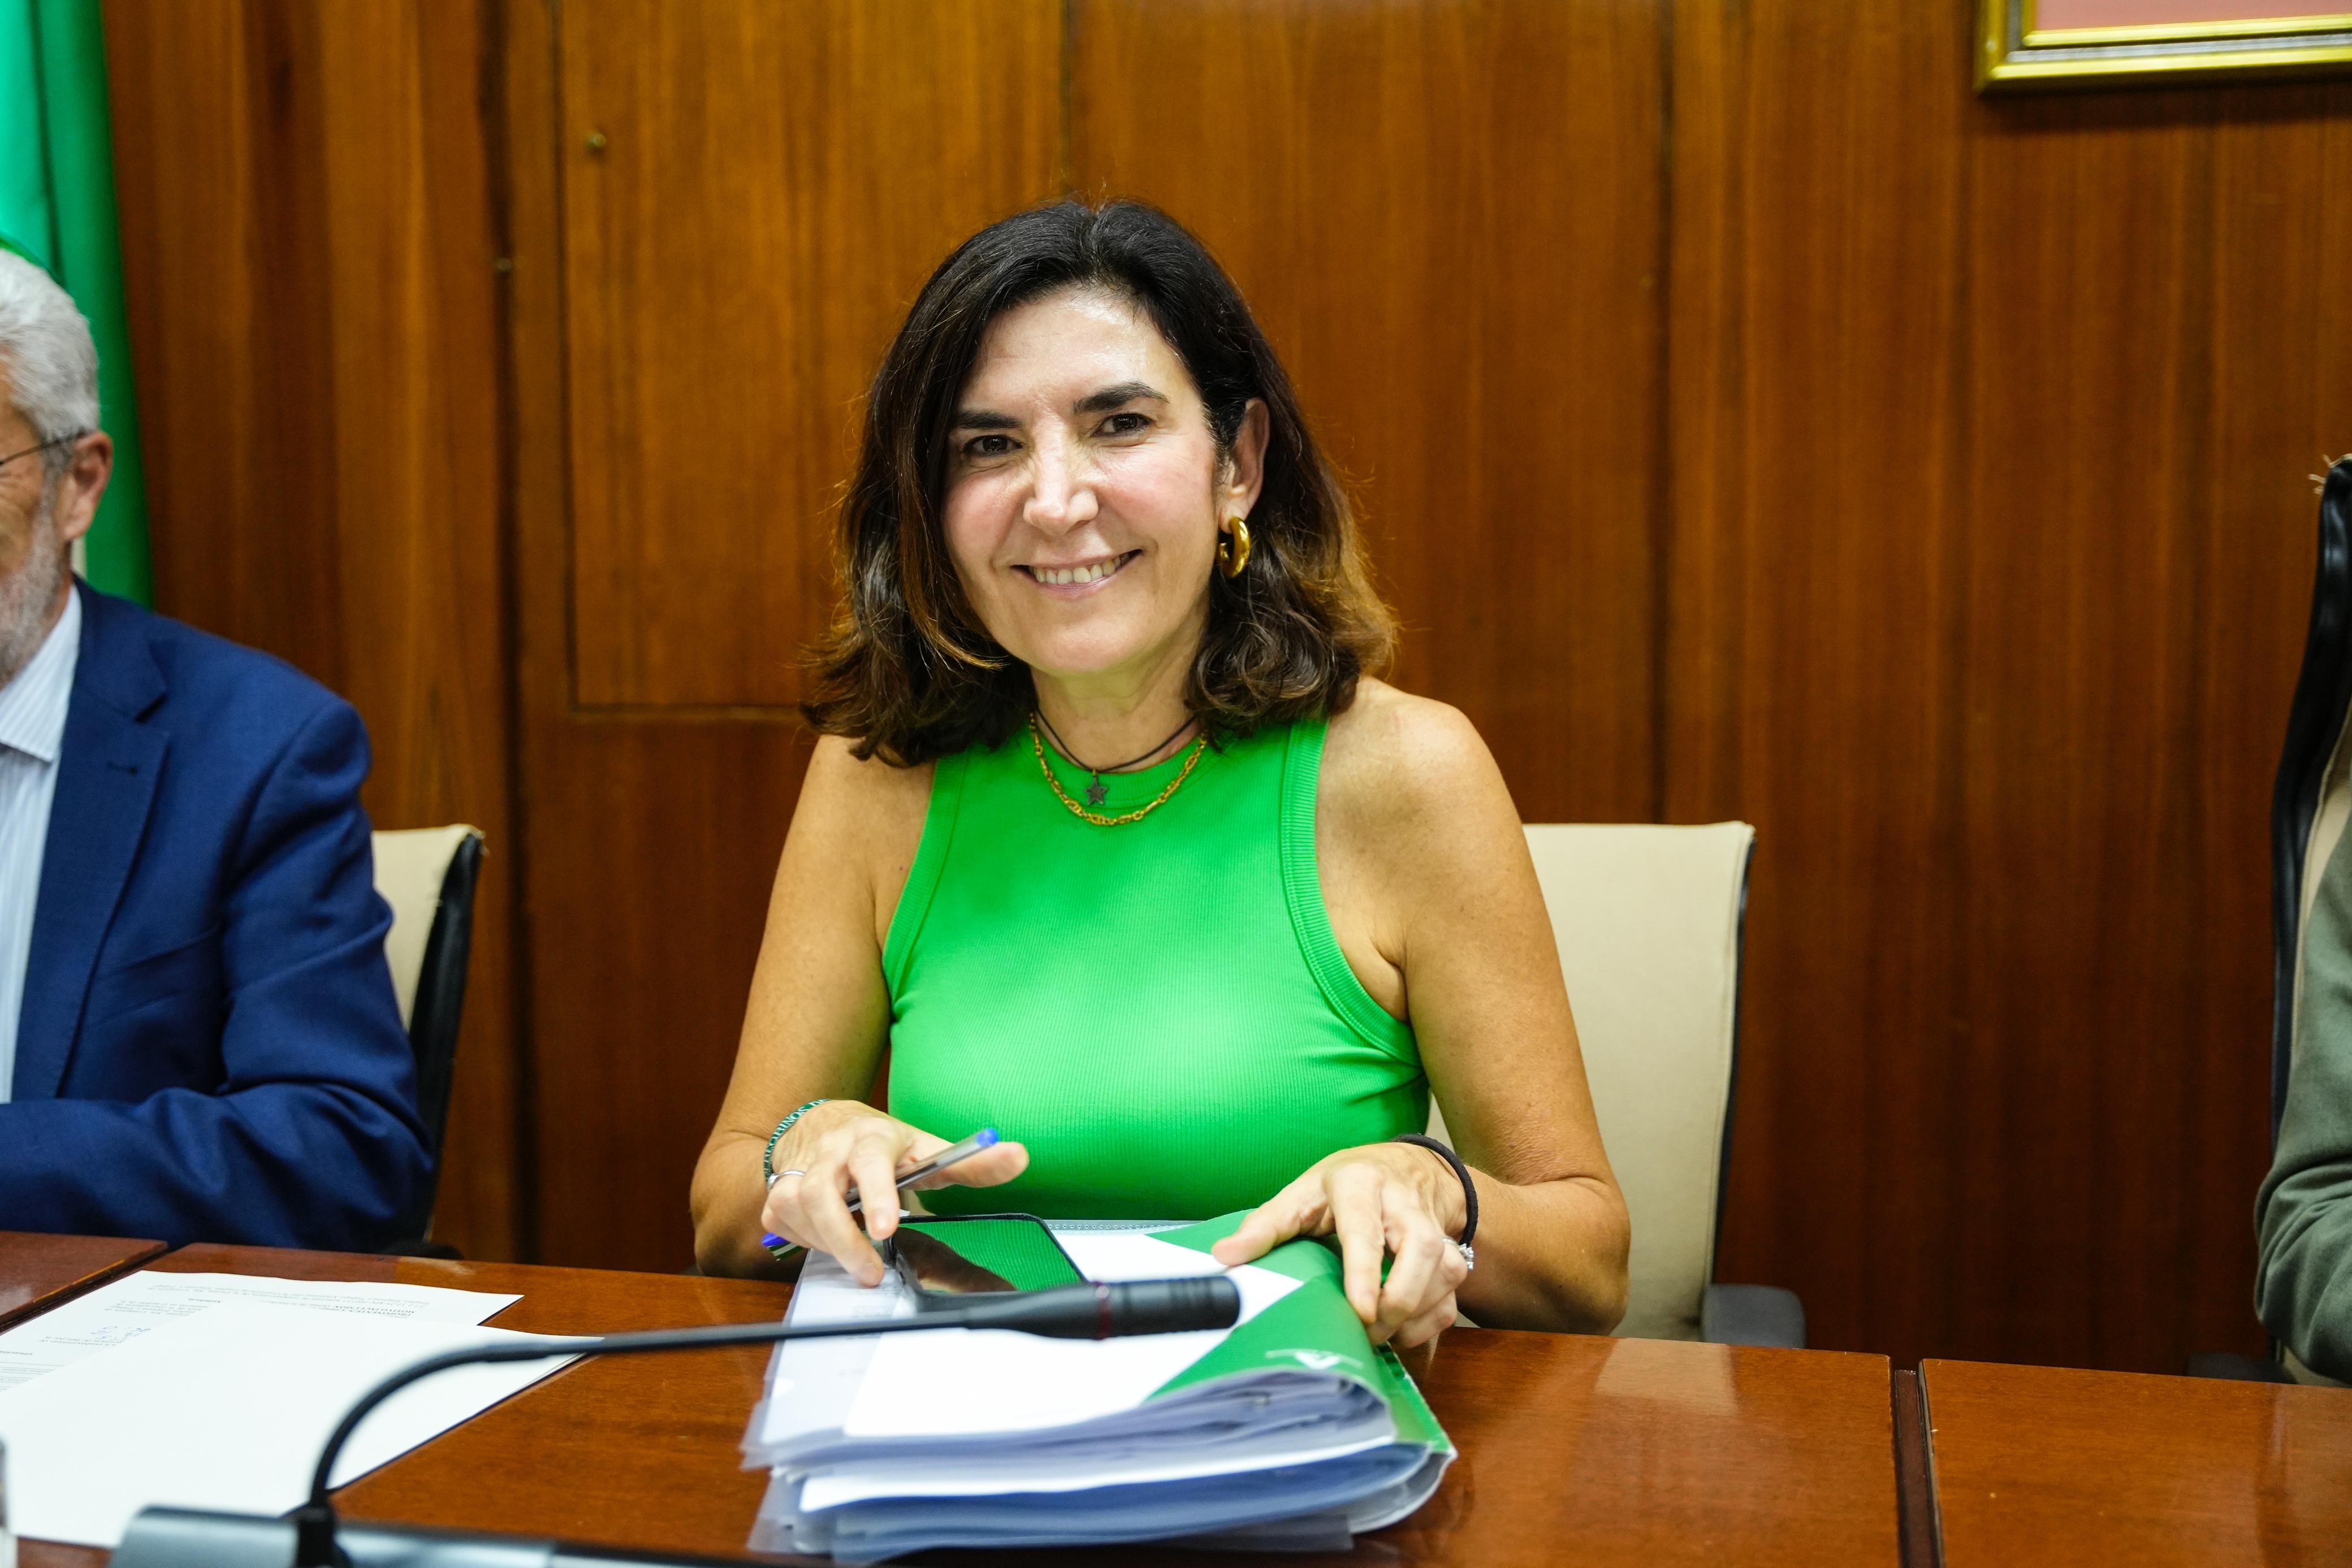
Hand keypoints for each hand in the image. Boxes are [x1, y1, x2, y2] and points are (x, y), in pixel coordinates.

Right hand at [758, 1101, 1027, 1285]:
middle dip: (844, 1240)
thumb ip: (971, 1162)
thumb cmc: (881, 1143)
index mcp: (871, 1139)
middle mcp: (831, 1151)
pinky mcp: (777, 1194)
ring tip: (859, 1260)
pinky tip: (829, 1241)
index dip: (876, 1196)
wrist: (823, 1124)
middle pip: (822, 1194)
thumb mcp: (926, 1148)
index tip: (886, 1228)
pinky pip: (785, 1224)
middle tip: (871, 1273)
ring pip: (799, 1212)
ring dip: (829, 1244)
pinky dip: (808, 1241)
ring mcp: (799, 1171)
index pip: (870, 1163)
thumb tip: (1018, 1157)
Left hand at [1211, 1143, 1469, 1348]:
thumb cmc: (1344, 1185)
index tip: (1361, 1310)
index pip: (1366, 1228)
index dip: (1365, 1271)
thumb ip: (1265, 1226)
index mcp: (1360, 1185)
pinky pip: (1451, 1298)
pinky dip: (1427, 1323)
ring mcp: (1435, 1228)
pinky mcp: (1452, 1253)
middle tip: (1366, 1329)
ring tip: (1377, 1333)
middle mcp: (1404, 1203)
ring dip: (1413, 1316)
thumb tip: (1223, 1256)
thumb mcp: (1300, 1195)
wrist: (1405, 1168)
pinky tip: (1399, 1329)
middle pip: (1421, 1253)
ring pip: (1444, 1276)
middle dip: (1398, 1301)